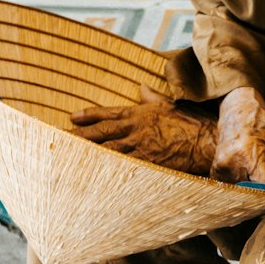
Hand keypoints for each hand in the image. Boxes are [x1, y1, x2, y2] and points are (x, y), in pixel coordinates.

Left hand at [71, 86, 217, 174]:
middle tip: (57, 138)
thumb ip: (152, 98)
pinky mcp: (146, 164)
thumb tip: (141, 87)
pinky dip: (104, 171)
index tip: (72, 117)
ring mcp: (139, 148)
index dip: (89, 115)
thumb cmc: (193, 123)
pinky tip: (90, 175)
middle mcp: (136, 130)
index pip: (109, 113)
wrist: (207, 142)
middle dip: (78, 136)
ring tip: (66, 157)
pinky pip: (120, 168)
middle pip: (101, 133)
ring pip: (106, 151)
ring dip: (85, 154)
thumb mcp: (171, 105)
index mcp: (140, 113)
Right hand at [212, 87, 264, 190]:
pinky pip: (235, 187)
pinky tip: (249, 170)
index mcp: (246, 153)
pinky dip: (245, 183)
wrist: (236, 110)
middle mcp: (230, 163)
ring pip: (245, 191)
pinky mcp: (215, 172)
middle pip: (255, 192)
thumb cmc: (261, 122)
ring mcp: (220, 168)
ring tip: (259, 169)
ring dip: (255, 186)